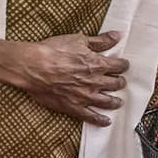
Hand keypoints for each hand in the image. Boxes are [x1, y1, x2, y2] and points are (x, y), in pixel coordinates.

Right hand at [10, 31, 129, 125]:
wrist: (33, 66)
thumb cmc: (54, 51)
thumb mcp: (79, 40)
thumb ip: (100, 40)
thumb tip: (117, 36)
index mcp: (97, 64)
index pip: (119, 66)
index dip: (123, 65)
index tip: (123, 66)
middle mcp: (95, 82)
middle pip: (116, 84)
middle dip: (120, 82)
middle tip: (120, 82)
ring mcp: (84, 96)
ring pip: (107, 102)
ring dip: (115, 102)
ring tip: (118, 102)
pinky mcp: (73, 107)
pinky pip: (90, 116)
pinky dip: (100, 120)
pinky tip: (106, 121)